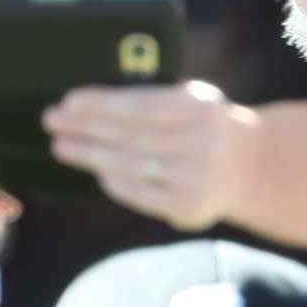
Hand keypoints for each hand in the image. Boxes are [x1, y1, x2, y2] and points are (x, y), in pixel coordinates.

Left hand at [45, 80, 250, 229]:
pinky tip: (95, 171)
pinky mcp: (190, 207)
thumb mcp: (196, 100)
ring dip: (92, 156)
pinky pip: (142, 195)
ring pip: (132, 166)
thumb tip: (95, 102)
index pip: (143, 106)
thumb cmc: (208, 125)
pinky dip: (115, 183)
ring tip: (63, 146)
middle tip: (53, 121)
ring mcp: (197, 179)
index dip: (103, 104)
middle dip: (87, 128)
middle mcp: (202, 144)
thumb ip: (158, 99)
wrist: (253, 166)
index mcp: (202, 109)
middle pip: (132, 136)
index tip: (70, 101)